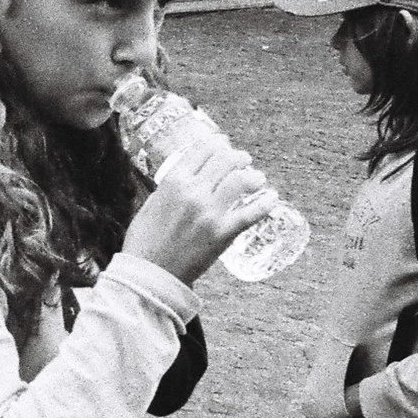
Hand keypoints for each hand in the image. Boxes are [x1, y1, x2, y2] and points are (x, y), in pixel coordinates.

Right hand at [121, 135, 270, 285]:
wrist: (149, 274)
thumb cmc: (144, 242)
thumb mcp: (151, 205)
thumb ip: (170, 190)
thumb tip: (185, 180)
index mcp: (173, 182)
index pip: (202, 149)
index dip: (217, 143)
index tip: (223, 144)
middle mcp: (193, 192)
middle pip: (225, 160)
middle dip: (238, 157)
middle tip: (243, 160)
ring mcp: (210, 212)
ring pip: (241, 180)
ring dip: (253, 176)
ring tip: (257, 179)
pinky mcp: (224, 233)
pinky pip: (252, 213)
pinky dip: (266, 203)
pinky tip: (272, 199)